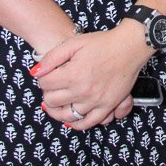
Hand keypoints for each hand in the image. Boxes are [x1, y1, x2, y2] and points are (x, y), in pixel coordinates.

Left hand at [32, 25, 149, 129]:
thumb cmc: (103, 42)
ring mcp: (95, 101)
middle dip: (48, 93)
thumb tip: (36, 72)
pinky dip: (76, 123)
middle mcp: (82, 91)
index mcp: (72, 74)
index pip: (45, 84)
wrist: (130, 46)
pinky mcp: (107, 106)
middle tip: (52, 87)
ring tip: (56, 104)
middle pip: (52, 101)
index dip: (42, 78)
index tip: (47, 74)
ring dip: (57, 111)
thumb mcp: (75, 42)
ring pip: (66, 115)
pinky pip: (87, 123)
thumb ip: (52, 57)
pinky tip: (71, 118)